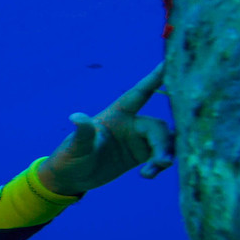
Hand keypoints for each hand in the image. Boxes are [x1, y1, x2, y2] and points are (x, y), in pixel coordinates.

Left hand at [38, 63, 174, 195]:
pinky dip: (159, 165)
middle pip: (158, 127)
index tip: (171, 61)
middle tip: (161, 162)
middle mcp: (131, 124)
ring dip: (164, 155)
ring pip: (164, 141)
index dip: (156, 77)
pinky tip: (148, 175)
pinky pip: (160, 156)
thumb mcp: (76, 146)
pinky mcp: (140, 155)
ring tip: (153, 170)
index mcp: (117, 114)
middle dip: (163, 142)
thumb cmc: (69, 157)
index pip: (140, 93)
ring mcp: (137, 140)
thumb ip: (82, 133)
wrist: (70, 178)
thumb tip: (76, 117)